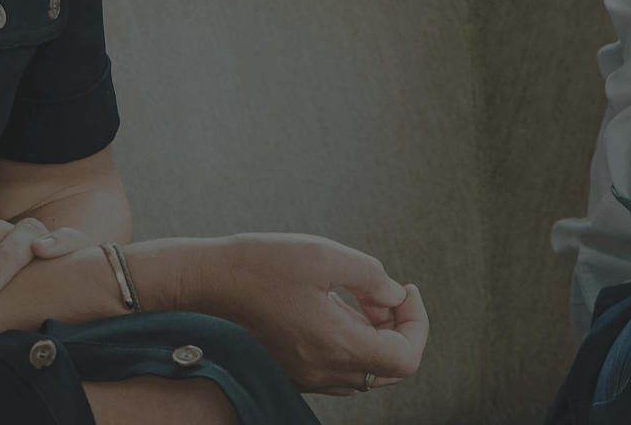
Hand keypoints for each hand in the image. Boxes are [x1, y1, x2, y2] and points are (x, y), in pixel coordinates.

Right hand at [174, 232, 429, 394]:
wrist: (212, 278)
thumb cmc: (265, 263)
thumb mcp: (327, 255)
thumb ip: (373, 277)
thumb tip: (396, 295)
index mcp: (336, 346)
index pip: (405, 359)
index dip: (417, 324)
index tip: (406, 289)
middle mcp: (324, 370)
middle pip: (390, 369)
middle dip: (400, 329)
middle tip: (387, 291)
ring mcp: (308, 375)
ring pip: (367, 369)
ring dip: (378, 335)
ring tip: (363, 294)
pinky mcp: (296, 368)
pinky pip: (342, 366)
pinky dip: (354, 340)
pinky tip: (340, 306)